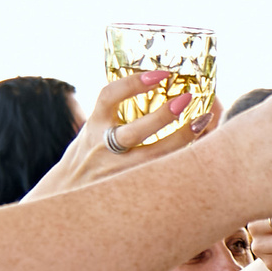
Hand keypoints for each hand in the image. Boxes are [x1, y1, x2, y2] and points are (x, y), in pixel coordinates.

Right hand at [27, 73, 213, 200]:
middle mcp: (104, 150)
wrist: (67, 196)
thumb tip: (148, 87)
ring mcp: (118, 172)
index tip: (161, 74)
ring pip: (154, 159)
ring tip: (204, 122)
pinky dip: (182, 162)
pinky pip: (161, 176)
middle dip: (162, 116)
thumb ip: (113, 116)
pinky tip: (202, 150)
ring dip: (181, 140)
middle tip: (187, 99)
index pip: (108, 97)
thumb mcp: (91, 131)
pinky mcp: (132, 189)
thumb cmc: (87, 159)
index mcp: (93, 127)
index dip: (133, 83)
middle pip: (134, 133)